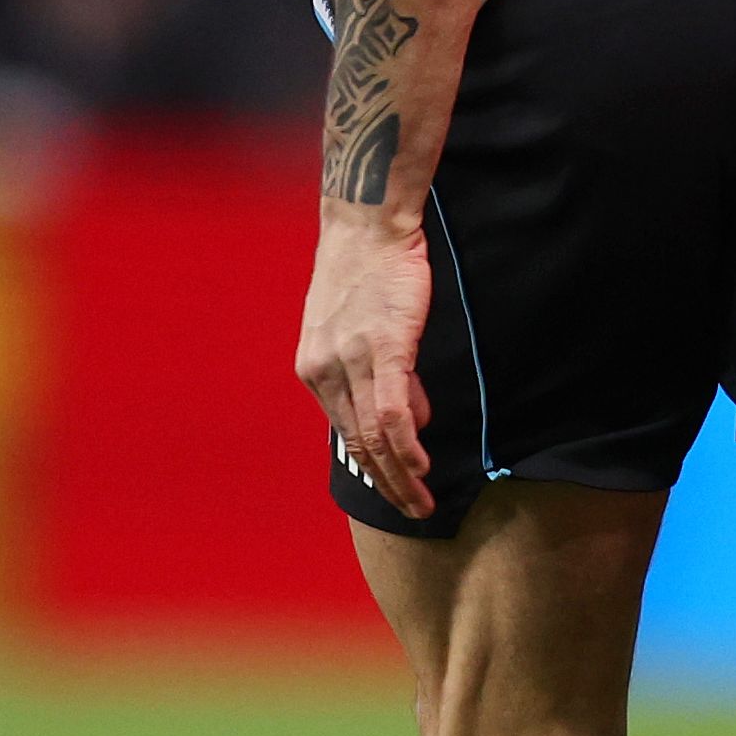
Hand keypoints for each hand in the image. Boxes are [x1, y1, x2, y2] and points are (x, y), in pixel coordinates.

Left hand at [299, 201, 438, 518]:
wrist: (368, 225)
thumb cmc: (368, 270)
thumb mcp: (359, 326)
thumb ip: (380, 373)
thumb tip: (411, 416)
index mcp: (313, 367)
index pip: (346, 430)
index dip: (373, 465)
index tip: (395, 489)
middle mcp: (323, 370)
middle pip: (357, 443)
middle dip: (386, 484)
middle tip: (413, 510)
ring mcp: (350, 360)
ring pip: (374, 435)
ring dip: (399, 475)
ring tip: (422, 500)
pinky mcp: (382, 348)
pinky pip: (391, 410)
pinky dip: (406, 444)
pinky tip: (419, 466)